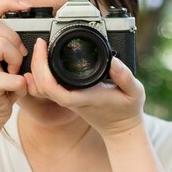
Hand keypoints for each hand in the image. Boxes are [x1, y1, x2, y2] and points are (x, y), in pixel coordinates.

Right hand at [0, 0, 30, 130]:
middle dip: (14, 40)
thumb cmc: (0, 88)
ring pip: (3, 45)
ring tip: (15, 74)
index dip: (9, 3)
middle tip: (19, 57)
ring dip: (17, 61)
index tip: (27, 5)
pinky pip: (15, 77)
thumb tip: (34, 36)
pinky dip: (22, 85)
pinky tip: (16, 91)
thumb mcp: (4, 63)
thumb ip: (11, 47)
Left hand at [24, 38, 145, 138]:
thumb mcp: (135, 91)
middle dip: (36, 63)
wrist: (121, 128)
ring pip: (41, 88)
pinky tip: (43, 63)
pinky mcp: (68, 98)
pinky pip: (47, 88)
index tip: (44, 46)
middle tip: (40, 43)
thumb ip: (125, 76)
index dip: (42, 68)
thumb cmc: (128, 110)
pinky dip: (41, 75)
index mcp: (84, 97)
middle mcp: (72, 99)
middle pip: (41, 85)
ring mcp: (68, 100)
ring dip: (37, 68)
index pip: (53, 87)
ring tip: (41, 49)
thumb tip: (114, 61)